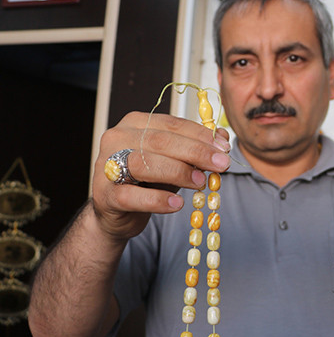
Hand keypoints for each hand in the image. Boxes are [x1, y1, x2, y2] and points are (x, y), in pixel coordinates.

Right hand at [92, 112, 230, 240]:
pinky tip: (177, 204)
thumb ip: (195, 148)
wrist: (118, 213)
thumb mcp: (174, 161)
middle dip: (196, 152)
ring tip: (201, 182)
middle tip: (221, 164)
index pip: (172, 124)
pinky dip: (157, 200)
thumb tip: (223, 137)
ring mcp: (107, 166)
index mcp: (135, 123)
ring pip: (144, 164)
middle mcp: (117, 139)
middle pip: (160, 141)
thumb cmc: (147, 181)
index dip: (201, 135)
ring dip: (178, 172)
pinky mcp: (105, 195)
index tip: (224, 148)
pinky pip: (132, 196)